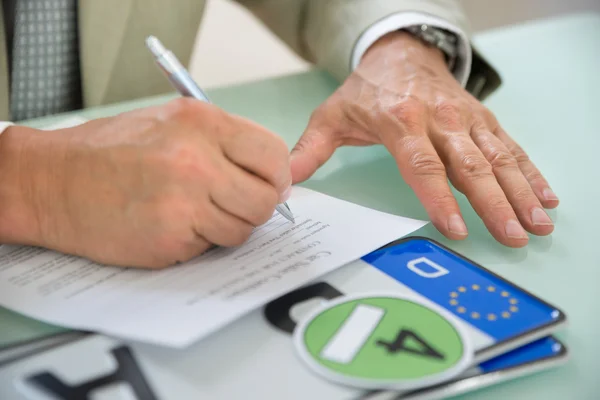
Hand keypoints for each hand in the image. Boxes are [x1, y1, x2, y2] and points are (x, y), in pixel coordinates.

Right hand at [0, 98, 290, 267]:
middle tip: (234, 204)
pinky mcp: (172, 238)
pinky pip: (211, 247)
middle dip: (257, 207)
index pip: (274, 155)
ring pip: (243, 229)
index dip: (277, 176)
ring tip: (194, 213)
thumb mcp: (172, 123)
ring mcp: (186, 201)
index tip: (269, 184)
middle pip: (266, 198)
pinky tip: (170, 224)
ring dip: (226, 227)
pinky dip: (198, 242)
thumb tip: (273, 174)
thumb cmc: (110, 151)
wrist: (52, 181)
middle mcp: (198, 160)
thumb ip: (225, 144)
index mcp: (203, 122)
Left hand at [290, 31, 557, 246]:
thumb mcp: (332, 115)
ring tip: (539, 224)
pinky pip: (510, 146)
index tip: (455, 228)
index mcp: (400, 120)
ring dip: (520, 192)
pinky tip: (545, 197)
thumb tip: (284, 181)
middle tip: (513, 237)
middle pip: (469, 165)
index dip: (439, 196)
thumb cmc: (366, 91)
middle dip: (494, 203)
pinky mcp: (482, 119)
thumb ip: (310, 148)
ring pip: (497, 157)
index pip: (422, 164)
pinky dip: (530, 172)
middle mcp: (439, 118)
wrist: (400, 52)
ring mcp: (465, 118)